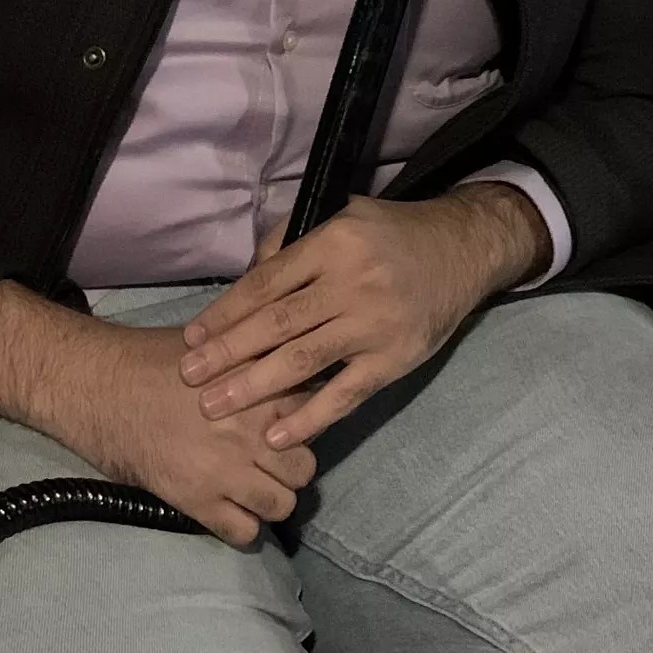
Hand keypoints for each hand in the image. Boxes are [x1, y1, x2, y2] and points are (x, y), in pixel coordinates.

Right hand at [55, 324, 318, 548]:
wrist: (99, 386)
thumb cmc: (151, 358)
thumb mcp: (214, 342)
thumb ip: (251, 355)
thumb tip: (278, 357)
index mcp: (261, 389)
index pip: (313, 415)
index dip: (301, 423)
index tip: (285, 426)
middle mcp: (254, 431)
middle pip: (305, 467)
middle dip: (290, 468)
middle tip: (268, 463)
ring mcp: (228, 469)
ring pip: (282, 504)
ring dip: (270, 500)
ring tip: (251, 491)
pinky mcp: (198, 501)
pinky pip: (244, 532)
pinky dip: (241, 527)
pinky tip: (227, 512)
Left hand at [178, 184, 545, 451]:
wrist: (463, 249)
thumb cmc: (391, 234)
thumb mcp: (343, 216)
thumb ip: (293, 242)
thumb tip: (247, 276)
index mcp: (332, 244)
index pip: (266, 284)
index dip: (225, 313)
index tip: (192, 339)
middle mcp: (351, 283)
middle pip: (276, 324)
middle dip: (227, 354)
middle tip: (188, 378)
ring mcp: (374, 324)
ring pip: (302, 360)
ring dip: (253, 386)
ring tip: (214, 407)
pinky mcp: (395, 359)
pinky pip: (346, 394)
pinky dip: (310, 417)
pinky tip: (277, 435)